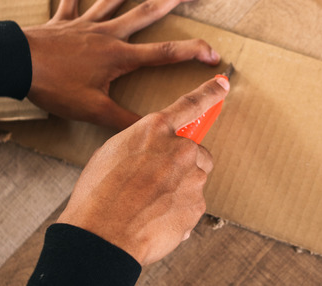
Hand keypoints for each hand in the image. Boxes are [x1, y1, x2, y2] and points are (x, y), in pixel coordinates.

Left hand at [23, 0, 220, 128]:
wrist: (16, 66)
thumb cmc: (54, 87)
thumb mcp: (92, 110)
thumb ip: (123, 120)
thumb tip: (152, 127)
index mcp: (119, 57)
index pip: (165, 54)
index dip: (193, 53)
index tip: (215, 55)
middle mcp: (108, 34)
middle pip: (147, 13)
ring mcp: (85, 24)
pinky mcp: (63, 20)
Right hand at [56, 76, 229, 264]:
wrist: (102, 236)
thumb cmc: (99, 195)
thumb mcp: (113, 152)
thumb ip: (142, 144)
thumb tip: (153, 151)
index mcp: (155, 129)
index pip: (190, 104)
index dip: (209, 93)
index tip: (223, 84)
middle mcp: (179, 149)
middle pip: (196, 152)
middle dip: (183, 163)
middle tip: (156, 181)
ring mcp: (192, 178)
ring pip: (194, 179)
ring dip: (179, 188)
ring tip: (149, 203)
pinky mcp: (197, 205)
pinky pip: (192, 204)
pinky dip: (178, 211)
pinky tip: (154, 218)